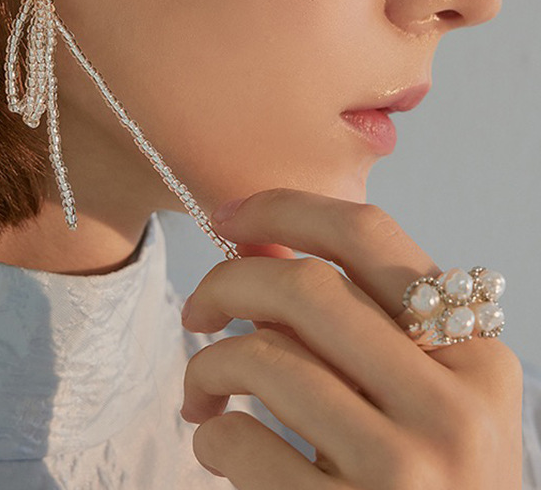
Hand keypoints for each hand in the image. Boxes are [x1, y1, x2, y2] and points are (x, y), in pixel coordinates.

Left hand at [179, 187, 522, 488]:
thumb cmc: (426, 482)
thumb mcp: (426, 398)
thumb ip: (363, 328)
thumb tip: (257, 250)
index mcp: (474, 357)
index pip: (366, 236)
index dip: (283, 207)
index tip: (228, 215)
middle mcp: (452, 408)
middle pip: (304, 287)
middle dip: (225, 282)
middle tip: (197, 309)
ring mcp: (405, 471)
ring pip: (262, 357)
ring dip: (206, 365)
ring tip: (201, 391)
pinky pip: (242, 441)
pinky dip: (211, 436)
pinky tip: (219, 446)